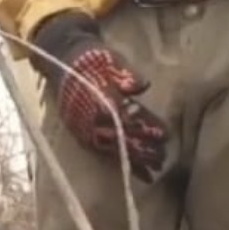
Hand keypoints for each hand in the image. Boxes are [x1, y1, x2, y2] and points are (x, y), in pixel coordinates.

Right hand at [32, 11, 168, 181]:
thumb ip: (127, 74)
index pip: (128, 120)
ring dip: (134, 161)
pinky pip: (104, 152)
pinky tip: (135, 170)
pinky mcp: (84, 135)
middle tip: (162, 159)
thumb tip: (142, 85)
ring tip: (153, 170)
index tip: (164, 136)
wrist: (63, 61)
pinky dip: (120, 161)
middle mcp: (94, 121)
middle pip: (123, 140)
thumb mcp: (112, 60)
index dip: (147, 129)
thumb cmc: (93, 59)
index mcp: (102, 102)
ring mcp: (87, 130)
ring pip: (115, 150)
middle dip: (144, 150)